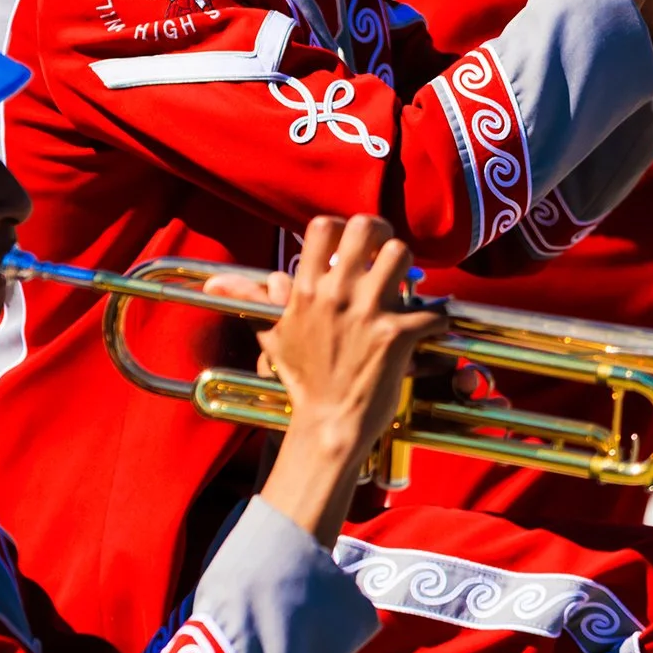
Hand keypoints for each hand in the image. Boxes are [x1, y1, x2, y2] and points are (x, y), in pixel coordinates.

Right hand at [212, 216, 444, 547]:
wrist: (328, 426)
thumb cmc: (302, 381)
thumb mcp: (274, 336)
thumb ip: (254, 301)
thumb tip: (216, 281)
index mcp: (308, 290)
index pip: (324, 227)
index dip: (342, 227)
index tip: (350, 244)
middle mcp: (337, 293)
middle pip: (367, 228)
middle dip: (380, 233)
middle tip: (383, 251)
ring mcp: (368, 312)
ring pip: (401, 255)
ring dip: (408, 269)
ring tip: (404, 287)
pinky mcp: (396, 334)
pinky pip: (431, 310)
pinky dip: (435, 319)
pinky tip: (427, 329)